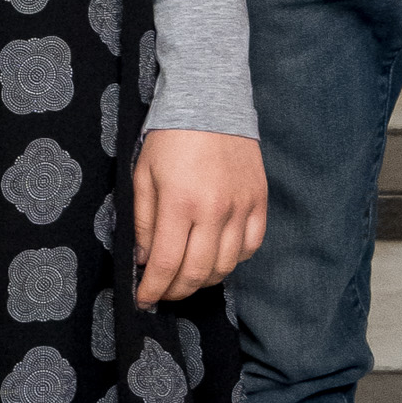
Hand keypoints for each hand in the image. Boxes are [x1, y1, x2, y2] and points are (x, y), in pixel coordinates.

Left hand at [133, 129, 269, 307]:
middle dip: (176, 291)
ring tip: (187, 278)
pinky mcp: (259, 201)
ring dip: (204, 280)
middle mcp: (214, 210)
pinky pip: (251, 246)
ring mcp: (241, 207)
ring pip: (227, 266)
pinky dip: (233, 260)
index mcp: (180, 203)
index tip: (143, 300)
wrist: (210, 102)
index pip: (166, 264)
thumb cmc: (170, 137)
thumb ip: (142, 221)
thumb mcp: (142, 175)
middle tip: (163, 293)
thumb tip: (144, 260)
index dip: (154, 290)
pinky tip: (216, 257)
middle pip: (197, 273)